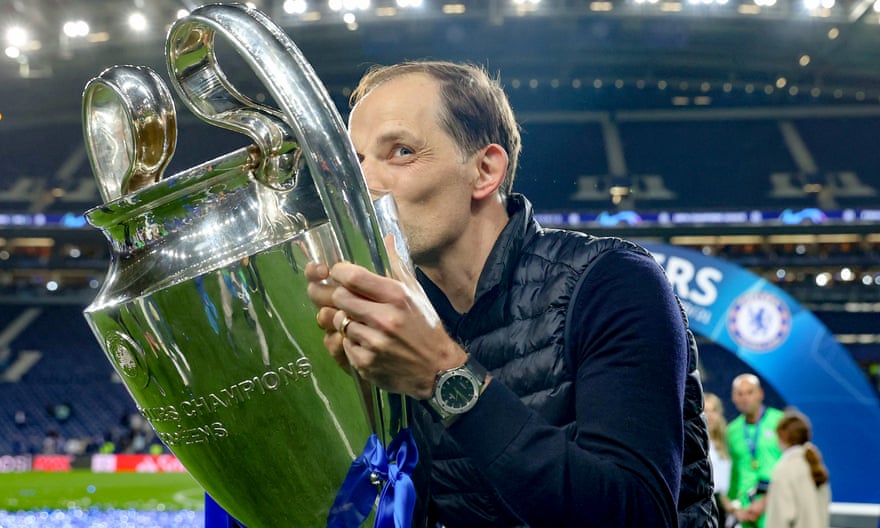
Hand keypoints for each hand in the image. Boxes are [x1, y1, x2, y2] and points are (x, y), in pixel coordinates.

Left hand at [306, 235, 466, 397]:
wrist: (438, 370)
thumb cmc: (426, 328)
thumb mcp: (416, 293)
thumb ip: (397, 265)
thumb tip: (388, 238)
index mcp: (397, 297)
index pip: (353, 277)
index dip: (340, 272)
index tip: (339, 273)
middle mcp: (385, 319)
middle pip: (340, 297)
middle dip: (342, 296)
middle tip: (350, 300)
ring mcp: (374, 343)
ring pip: (339, 322)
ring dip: (347, 321)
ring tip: (363, 324)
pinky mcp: (366, 363)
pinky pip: (344, 344)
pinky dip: (352, 343)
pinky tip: (368, 343)